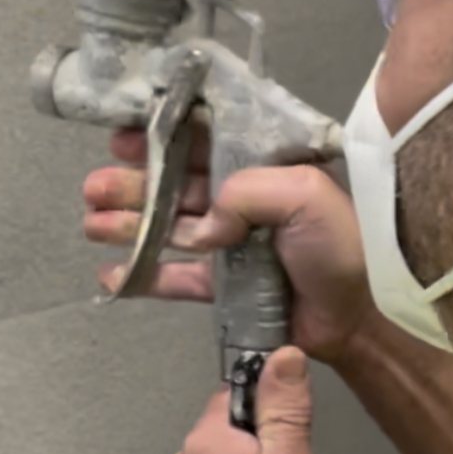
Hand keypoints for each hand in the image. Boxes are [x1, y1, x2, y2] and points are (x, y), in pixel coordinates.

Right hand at [83, 124, 372, 365]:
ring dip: (129, 223)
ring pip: (170, 227)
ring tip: (92, 224)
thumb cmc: (342, 246)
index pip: (207, 139)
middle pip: (177, 184)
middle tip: (95, 186)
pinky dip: (145, 276)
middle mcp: (246, 198)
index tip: (123, 135)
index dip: (163, 135)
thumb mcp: (304, 194)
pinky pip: (178, 278)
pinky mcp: (226, 285)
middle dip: (134, 183)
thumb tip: (204, 226)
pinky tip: (112, 274)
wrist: (360, 318)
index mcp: (266, 166)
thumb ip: (246, 192)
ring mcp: (233, 242)